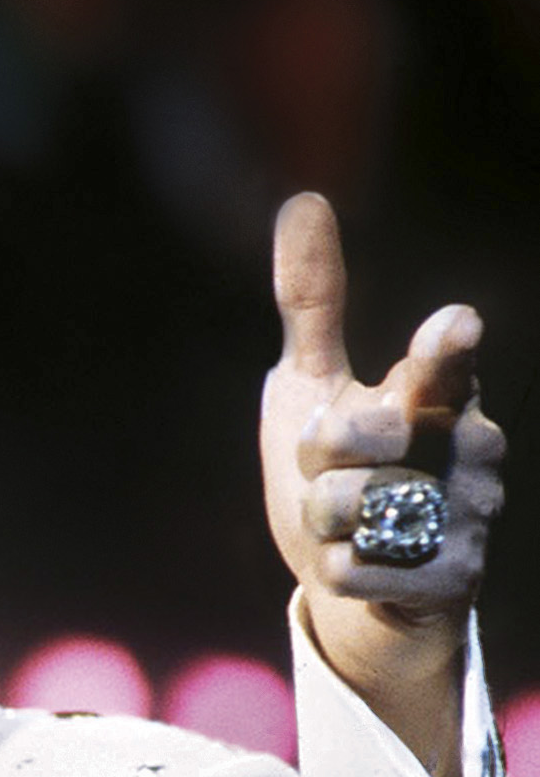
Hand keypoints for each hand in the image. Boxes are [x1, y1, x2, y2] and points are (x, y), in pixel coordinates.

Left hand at [261, 191, 503, 776]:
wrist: (349, 577)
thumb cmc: (332, 468)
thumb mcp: (311, 384)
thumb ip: (314, 304)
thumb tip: (303, 198)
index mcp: (438, 391)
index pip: (441, 364)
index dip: (442, 348)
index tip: (453, 326)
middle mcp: (469, 445)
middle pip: (353, 442)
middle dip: (313, 465)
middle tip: (330, 478)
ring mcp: (471, 513)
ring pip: (349, 511)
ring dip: (321, 525)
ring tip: (348, 525)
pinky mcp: (456, 578)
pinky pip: (361, 570)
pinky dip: (339, 574)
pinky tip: (362, 567)